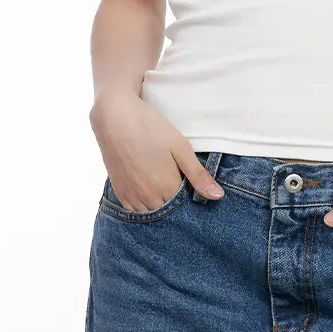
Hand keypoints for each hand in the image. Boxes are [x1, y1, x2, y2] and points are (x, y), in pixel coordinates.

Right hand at [90, 94, 222, 210]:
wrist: (115, 118)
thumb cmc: (150, 128)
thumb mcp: (180, 148)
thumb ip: (198, 175)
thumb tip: (217, 197)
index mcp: (167, 188)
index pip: (185, 208)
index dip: (191, 200)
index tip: (192, 188)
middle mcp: (148, 198)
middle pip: (168, 213)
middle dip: (176, 206)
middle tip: (178, 185)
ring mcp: (131, 196)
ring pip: (151, 214)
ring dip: (159, 207)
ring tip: (163, 189)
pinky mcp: (119, 192)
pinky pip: (134, 211)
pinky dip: (143, 207)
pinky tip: (148, 193)